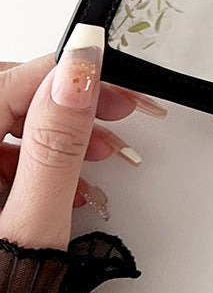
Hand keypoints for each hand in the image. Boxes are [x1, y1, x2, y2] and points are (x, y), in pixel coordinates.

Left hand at [0, 25, 165, 249]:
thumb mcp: (30, 221)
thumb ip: (56, 145)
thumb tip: (78, 76)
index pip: (17, 81)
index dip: (70, 72)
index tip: (113, 72)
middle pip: (15, 95)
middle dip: (73, 98)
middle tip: (122, 106)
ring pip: (15, 123)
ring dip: (66, 129)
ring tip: (107, 148)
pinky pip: (11, 153)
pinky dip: (48, 158)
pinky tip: (76, 177)